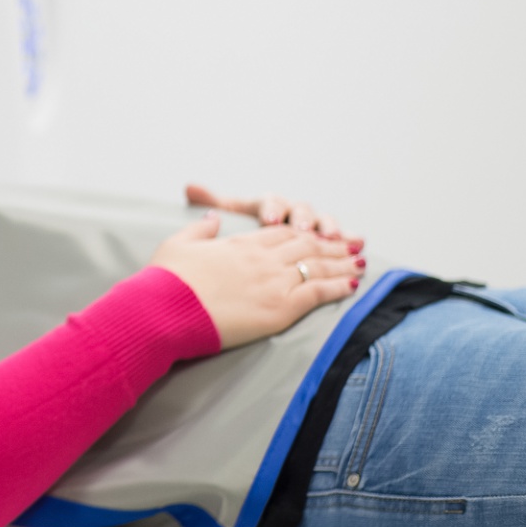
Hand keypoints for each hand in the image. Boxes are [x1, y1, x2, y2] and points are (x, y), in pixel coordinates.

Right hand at [150, 214, 365, 349]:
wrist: (165, 310)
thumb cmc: (166, 281)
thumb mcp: (177, 245)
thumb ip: (199, 229)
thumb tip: (212, 217)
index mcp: (239, 244)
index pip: (281, 234)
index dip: (305, 233)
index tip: (319, 234)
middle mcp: (261, 259)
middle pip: (306, 246)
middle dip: (332, 245)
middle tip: (352, 245)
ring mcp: (273, 282)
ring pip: (317, 267)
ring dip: (342, 264)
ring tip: (360, 263)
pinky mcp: (280, 308)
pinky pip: (318, 293)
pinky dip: (337, 287)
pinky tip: (351, 285)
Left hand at [185, 183, 360, 249]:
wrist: (261, 252)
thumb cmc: (243, 235)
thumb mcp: (227, 221)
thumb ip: (211, 205)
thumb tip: (190, 187)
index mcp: (266, 207)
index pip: (269, 202)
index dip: (271, 209)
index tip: (269, 218)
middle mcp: (291, 212)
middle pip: (299, 210)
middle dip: (302, 219)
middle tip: (301, 229)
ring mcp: (311, 225)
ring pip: (322, 221)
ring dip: (327, 228)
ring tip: (330, 237)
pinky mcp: (327, 240)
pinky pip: (340, 237)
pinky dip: (348, 240)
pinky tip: (357, 245)